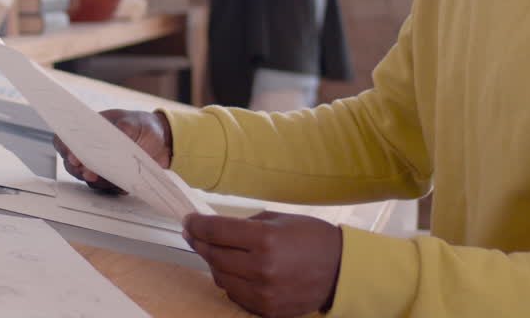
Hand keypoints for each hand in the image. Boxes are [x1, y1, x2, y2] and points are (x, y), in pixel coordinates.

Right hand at [53, 109, 172, 193]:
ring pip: (88, 179)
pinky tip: (122, 183)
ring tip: (108, 178)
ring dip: (96, 180)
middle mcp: (90, 151)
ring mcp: (100, 167)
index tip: (73, 156)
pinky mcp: (112, 180)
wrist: (163, 142)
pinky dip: (113, 187)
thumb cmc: (142, 127)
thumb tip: (114, 137)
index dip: (65, 148)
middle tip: (89, 172)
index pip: (65, 140)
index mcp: (89, 131)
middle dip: (78, 170)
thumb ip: (123, 128)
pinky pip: (107, 189)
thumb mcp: (134, 123)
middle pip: (72, 164)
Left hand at [183, 211, 342, 317]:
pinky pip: (235, 295)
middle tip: (192, 233)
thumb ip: (246, 224)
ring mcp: (263, 292)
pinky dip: (230, 281)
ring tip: (215, 251)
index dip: (197, 225)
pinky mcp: (267, 310)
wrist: (341, 270)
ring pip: (220, 278)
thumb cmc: (312, 239)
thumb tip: (216, 227)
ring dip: (213, 263)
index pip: (217, 231)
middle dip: (199, 242)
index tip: (188, 220)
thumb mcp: (279, 219)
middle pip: (214, 255)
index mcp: (265, 239)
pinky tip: (234, 270)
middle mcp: (261, 268)